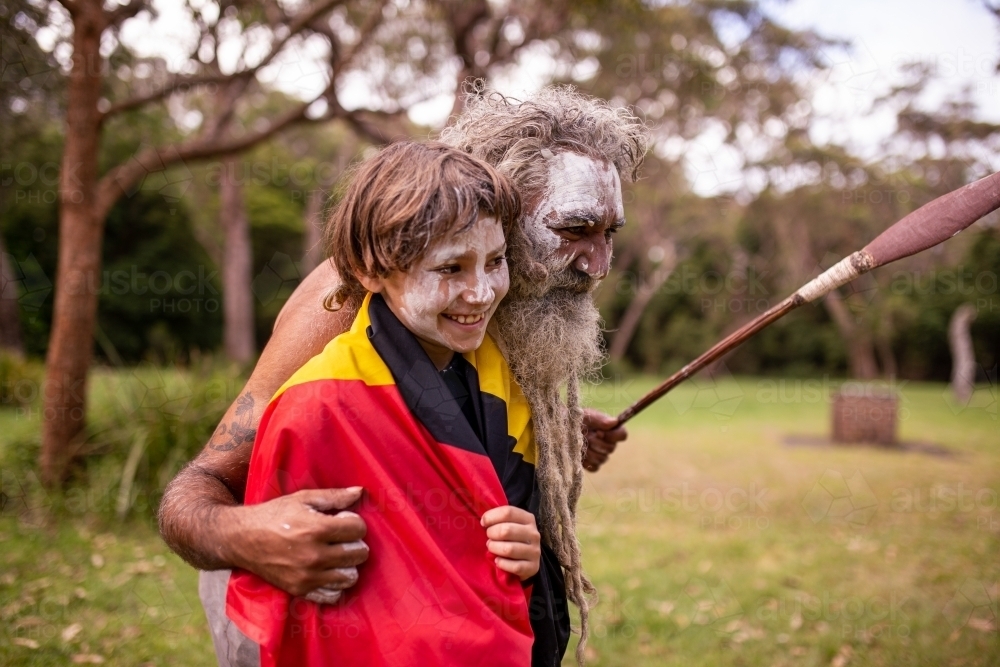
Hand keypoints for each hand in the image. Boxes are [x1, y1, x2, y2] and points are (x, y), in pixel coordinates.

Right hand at [223, 487, 368, 598]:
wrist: (242, 539)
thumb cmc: (274, 515)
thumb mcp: (302, 499)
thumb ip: (334, 496)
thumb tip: (360, 492)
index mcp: (317, 529)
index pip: (358, 529)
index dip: (354, 522)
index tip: (342, 520)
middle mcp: (314, 556)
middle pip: (359, 553)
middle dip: (355, 542)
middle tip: (341, 538)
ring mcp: (307, 576)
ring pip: (350, 576)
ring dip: (348, 564)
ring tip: (336, 555)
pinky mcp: (300, 590)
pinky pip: (333, 595)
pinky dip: (335, 584)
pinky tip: (328, 571)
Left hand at [481, 506, 540, 580]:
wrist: (527, 560)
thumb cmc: (513, 539)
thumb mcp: (510, 524)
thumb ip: (499, 519)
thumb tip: (484, 520)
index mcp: (528, 519)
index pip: (508, 512)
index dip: (491, 517)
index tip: (483, 523)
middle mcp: (533, 534)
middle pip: (506, 530)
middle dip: (491, 534)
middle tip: (489, 538)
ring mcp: (534, 551)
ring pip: (508, 549)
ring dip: (495, 548)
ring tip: (491, 548)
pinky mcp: (533, 567)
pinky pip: (514, 566)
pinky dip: (502, 564)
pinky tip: (497, 561)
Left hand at [581, 408, 627, 472]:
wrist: (563, 430)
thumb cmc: (577, 420)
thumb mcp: (587, 415)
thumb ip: (600, 419)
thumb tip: (614, 422)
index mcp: (611, 429)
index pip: (622, 435)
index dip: (612, 436)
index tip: (599, 432)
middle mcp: (610, 443)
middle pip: (611, 449)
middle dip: (596, 442)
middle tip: (586, 436)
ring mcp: (602, 455)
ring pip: (602, 459)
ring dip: (590, 451)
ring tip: (581, 443)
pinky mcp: (593, 464)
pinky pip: (595, 467)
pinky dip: (586, 461)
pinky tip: (580, 453)